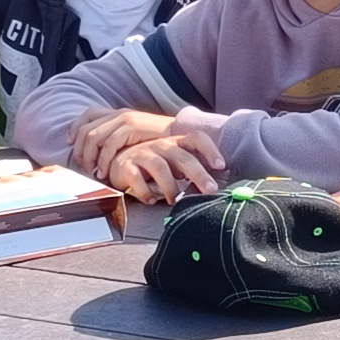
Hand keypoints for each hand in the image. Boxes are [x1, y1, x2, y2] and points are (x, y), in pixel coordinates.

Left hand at [66, 107, 176, 171]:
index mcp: (117, 113)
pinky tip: (105, 172)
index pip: (87, 115)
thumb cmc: (159, 142)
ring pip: (93, 137)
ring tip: (94, 173)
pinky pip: (109, 143)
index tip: (70, 145)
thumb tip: (99, 153)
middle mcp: (118, 113)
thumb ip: (119, 140)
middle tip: (84, 167)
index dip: (75, 129)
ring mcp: (124, 118)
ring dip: (90, 158)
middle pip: (86, 129)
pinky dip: (103, 159)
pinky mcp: (132, 126)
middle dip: (80, 151)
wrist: (183, 134)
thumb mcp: (135, 138)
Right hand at [104, 135, 224, 203]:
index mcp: (176, 143)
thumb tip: (213, 186)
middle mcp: (161, 146)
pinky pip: (136, 178)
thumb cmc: (153, 165)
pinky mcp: (126, 166)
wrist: (119, 164)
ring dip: (170, 186)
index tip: (221, 165)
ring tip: (175, 201)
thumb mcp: (173, 163)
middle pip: (182, 157)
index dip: (210, 150)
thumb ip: (190, 169)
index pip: (196, 139)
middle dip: (198, 174)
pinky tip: (151, 201)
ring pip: (160, 167)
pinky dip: (145, 192)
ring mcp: (143, 154)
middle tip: (210, 190)